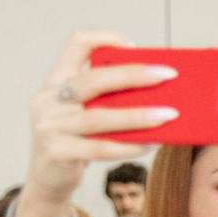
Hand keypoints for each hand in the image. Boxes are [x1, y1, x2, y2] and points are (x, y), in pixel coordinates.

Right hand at [25, 30, 175, 203]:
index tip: (134, 46)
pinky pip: (99, 148)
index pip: (76, 44)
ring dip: (137, 116)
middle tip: (167, 76)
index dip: (105, 38)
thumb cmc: (77, 138)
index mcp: (57, 80)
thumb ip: (107, 96)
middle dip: (132, 75)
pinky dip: (129, 146)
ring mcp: (49, 126)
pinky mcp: (56, 152)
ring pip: (98, 117)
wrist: (49, 177)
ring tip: (169, 115)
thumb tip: (160, 89)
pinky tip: (151, 144)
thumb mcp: (85, 110)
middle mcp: (48, 99)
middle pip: (92, 80)